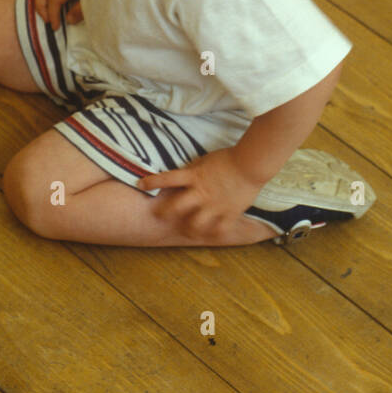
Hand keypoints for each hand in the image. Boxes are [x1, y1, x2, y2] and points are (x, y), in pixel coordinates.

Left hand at [136, 149, 262, 241]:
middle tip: (159, 215)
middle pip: (176, 207)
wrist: (251, 163)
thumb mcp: (205, 160)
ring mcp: (214, 205)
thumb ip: (193, 169)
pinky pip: (219, 230)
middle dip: (164, 212)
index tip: (140, 183)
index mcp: (194, 177)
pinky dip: (215, 234)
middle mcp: (201, 193)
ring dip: (188, 229)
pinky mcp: (228, 213)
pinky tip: (213, 234)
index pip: (168, 178)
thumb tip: (183, 174)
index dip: (152, 181)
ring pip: (195, 224)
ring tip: (187, 231)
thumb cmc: (228, 158)